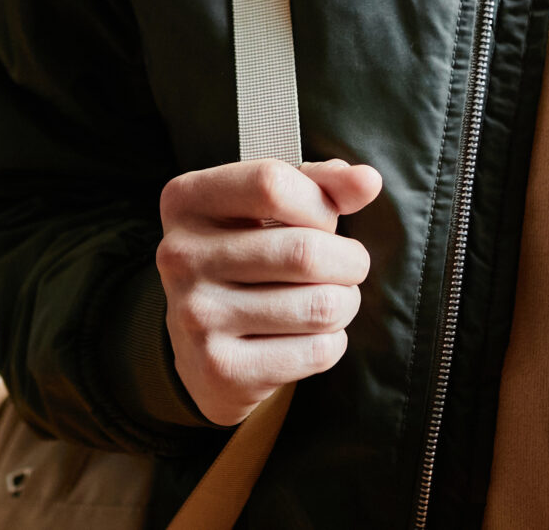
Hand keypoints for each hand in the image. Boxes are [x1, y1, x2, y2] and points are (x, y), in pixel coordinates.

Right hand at [156, 157, 382, 425]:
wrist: (200, 346)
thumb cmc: (247, 258)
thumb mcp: (269, 209)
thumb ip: (320, 185)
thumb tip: (368, 180)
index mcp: (186, 200)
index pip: (272, 184)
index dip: (319, 204)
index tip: (324, 221)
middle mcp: (180, 256)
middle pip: (304, 251)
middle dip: (349, 260)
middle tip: (348, 266)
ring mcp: (197, 316)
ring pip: (320, 305)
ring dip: (345, 302)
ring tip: (330, 300)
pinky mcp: (221, 369)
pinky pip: (317, 351)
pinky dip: (332, 341)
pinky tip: (309, 335)